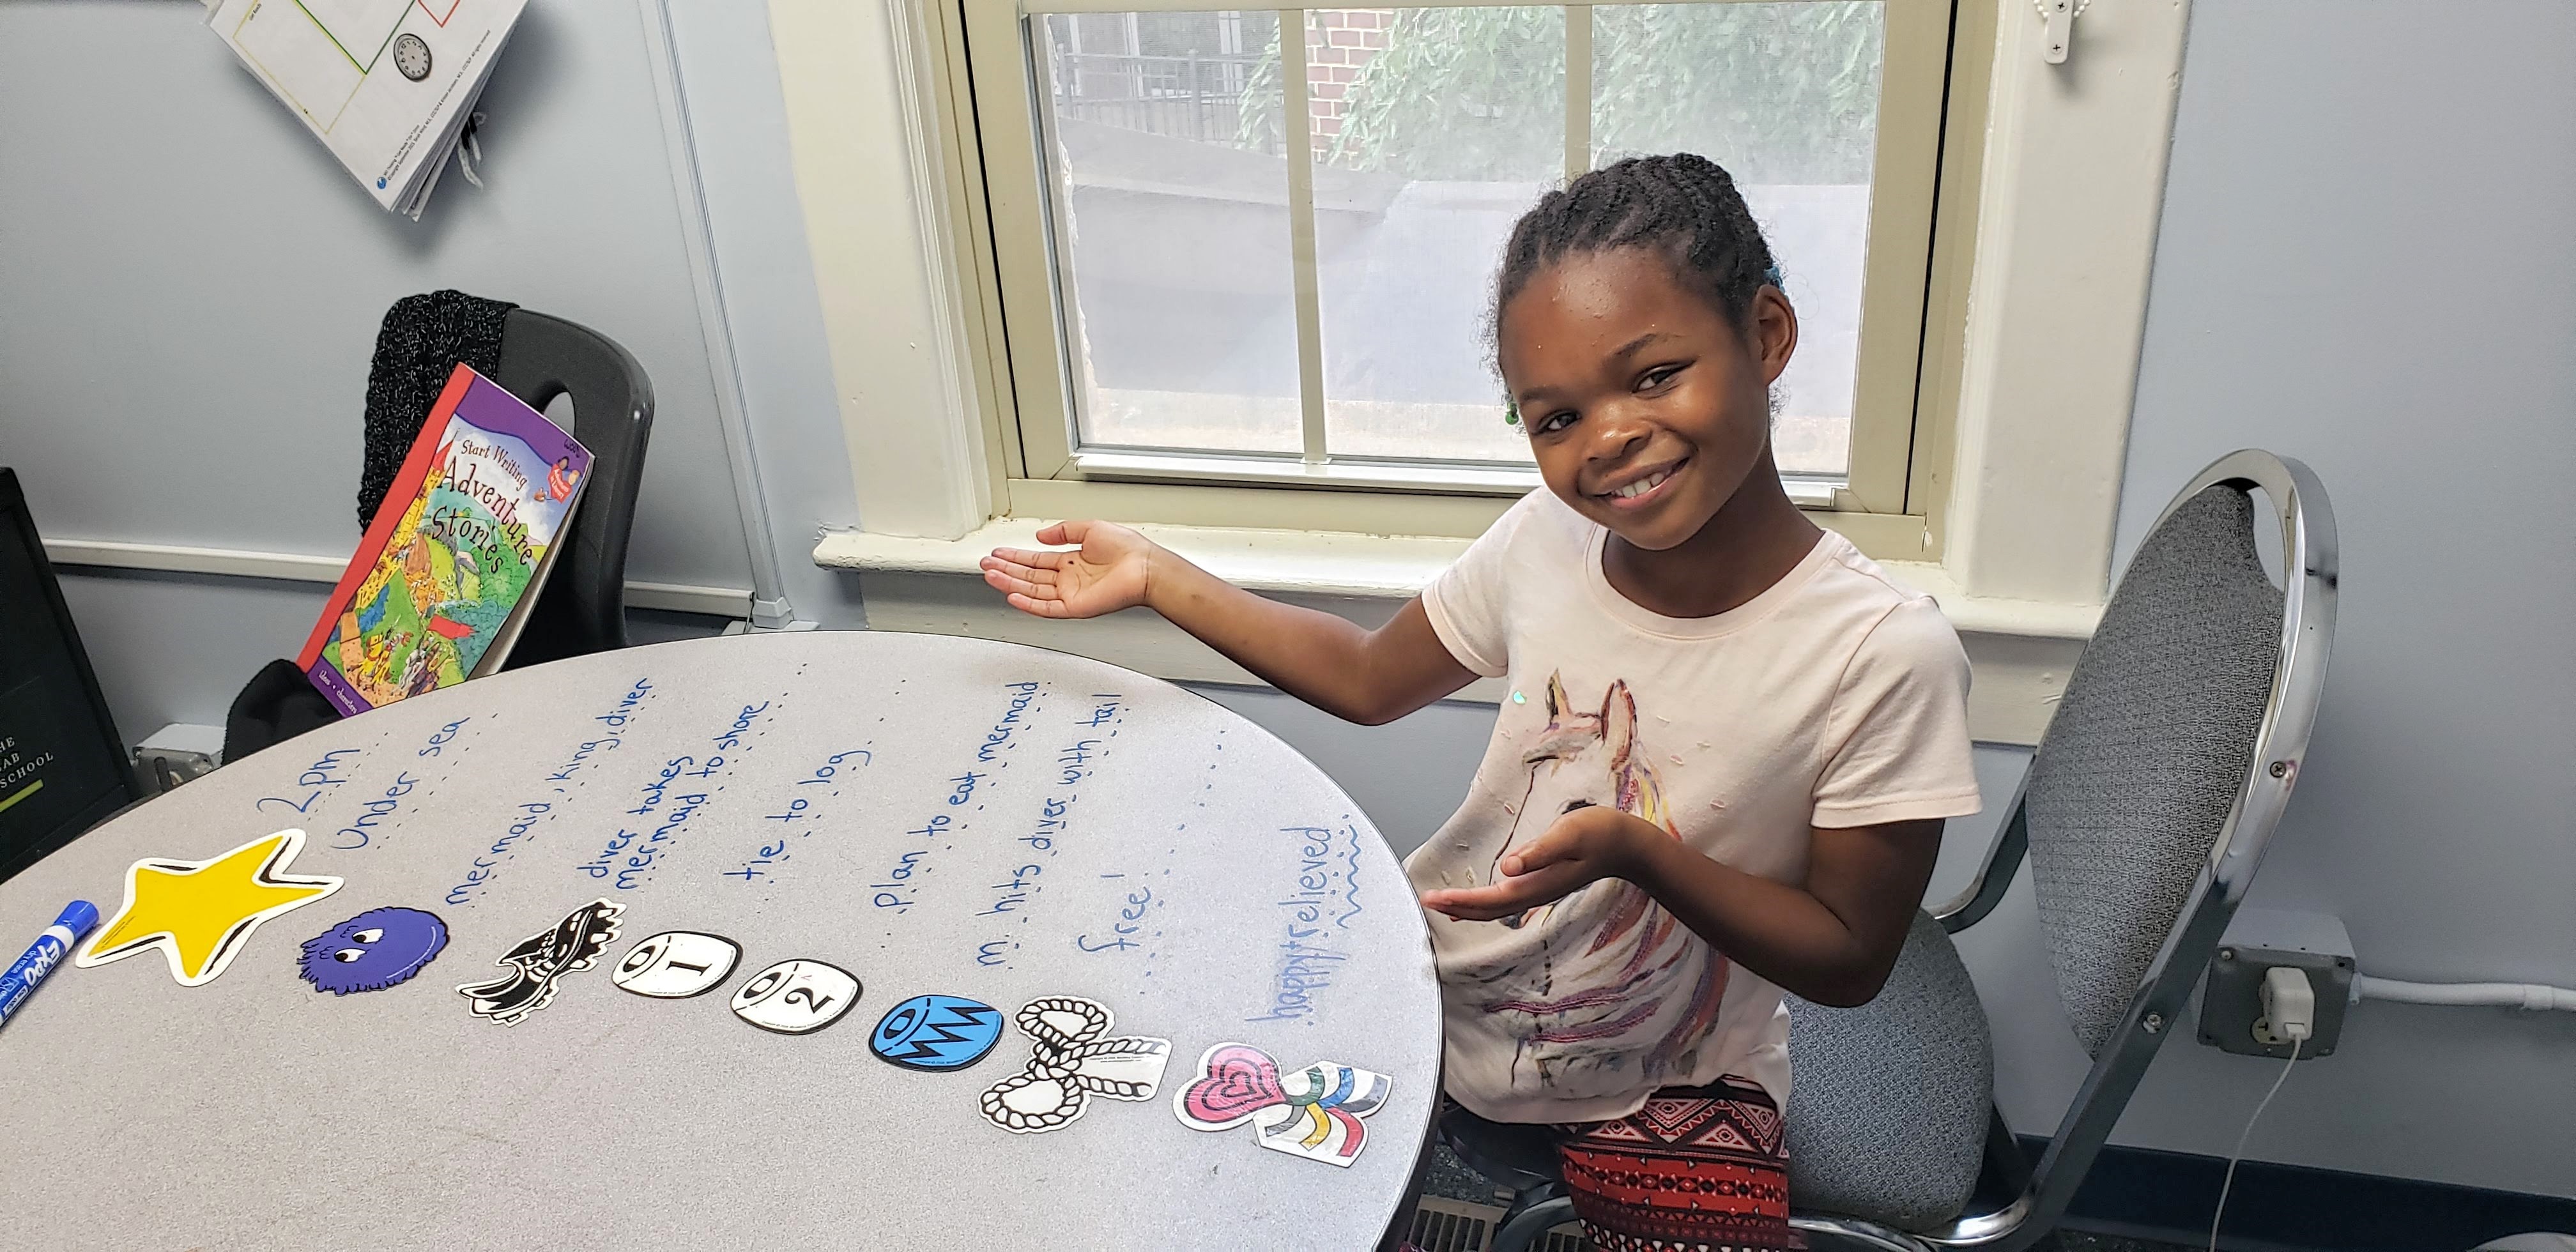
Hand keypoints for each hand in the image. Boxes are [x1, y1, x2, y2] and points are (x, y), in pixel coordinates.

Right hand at [980, 520, 1156, 618]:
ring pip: (1032, 590)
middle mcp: (1069, 579)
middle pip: (1029, 576)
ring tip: (991, 575)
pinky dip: (1028, 603)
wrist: (1144, 567)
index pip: (1036, 561)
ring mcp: (1070, 594)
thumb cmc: (1128, 550)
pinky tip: (1012, 595)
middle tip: (986, 564)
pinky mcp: (1075, 607)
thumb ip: (1063, 531)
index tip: (998, 553)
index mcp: (1072, 561)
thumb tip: (1040, 535)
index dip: (1016, 557)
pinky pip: (1046, 607)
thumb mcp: (1089, 528)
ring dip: (1010, 583)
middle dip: (1006, 570)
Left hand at [1419, 805, 1663, 921]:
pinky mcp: (1542, 882)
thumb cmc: (1600, 835)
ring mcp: (1539, 890)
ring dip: (1467, 908)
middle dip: (1456, 908)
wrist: (1627, 845)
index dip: (1460, 901)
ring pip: (1496, 907)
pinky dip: (1484, 902)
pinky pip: (1505, 899)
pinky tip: (1475, 901)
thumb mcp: (1569, 835)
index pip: (1491, 899)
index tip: (1434, 900)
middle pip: (1488, 910)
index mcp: (1537, 883)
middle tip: (1424, 903)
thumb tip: (1507, 867)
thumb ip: (1539, 852)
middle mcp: (1535, 892)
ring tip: (1441, 905)